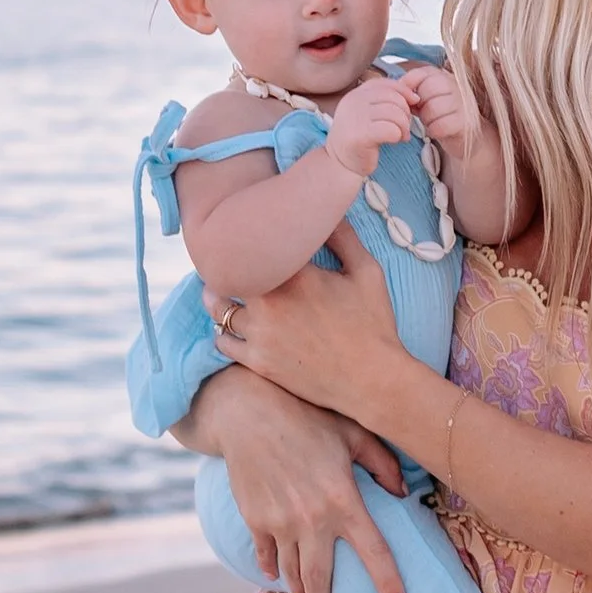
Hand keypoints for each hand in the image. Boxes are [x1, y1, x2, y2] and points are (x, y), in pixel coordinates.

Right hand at [196, 366, 408, 592]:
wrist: (247, 413)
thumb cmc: (305, 417)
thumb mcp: (353, 433)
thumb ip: (382, 464)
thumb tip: (402, 492)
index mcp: (343, 501)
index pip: (374, 553)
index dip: (388, 583)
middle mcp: (312, 520)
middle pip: (322, 580)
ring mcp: (280, 524)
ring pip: (292, 575)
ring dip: (301, 592)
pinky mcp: (255, 521)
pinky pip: (266, 558)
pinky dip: (273, 570)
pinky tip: (277, 574)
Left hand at [212, 227, 409, 424]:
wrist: (373, 381)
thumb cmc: (373, 325)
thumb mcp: (367, 272)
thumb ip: (344, 237)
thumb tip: (326, 212)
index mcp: (296, 274)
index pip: (256, 244)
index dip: (249, 237)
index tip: (248, 233)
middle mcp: (271, 301)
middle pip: (228, 272)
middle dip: (226, 264)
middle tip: (226, 258)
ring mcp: (260, 333)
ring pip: (218, 307)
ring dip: (218, 296)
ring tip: (219, 290)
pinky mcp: (257, 361)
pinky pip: (222, 340)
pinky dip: (223, 330)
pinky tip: (231, 324)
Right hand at [325, 73, 415, 179]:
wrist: (340, 162)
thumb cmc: (360, 138)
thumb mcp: (370, 114)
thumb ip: (386, 101)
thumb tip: (414, 96)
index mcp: (356, 94)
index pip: (386, 84)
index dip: (404, 92)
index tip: (412, 104)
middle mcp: (353, 102)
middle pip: (393, 98)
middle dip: (405, 113)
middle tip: (404, 127)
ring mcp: (355, 118)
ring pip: (395, 113)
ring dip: (403, 126)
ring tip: (401, 135)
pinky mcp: (361, 136)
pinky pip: (391, 130)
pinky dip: (397, 136)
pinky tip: (393, 141)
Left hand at [393, 60, 469, 145]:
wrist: (464, 135)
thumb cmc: (439, 115)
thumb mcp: (424, 98)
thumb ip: (412, 89)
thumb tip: (399, 86)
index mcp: (444, 75)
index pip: (421, 74)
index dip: (410, 87)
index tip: (410, 100)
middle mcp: (456, 84)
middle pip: (427, 90)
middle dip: (420, 106)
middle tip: (423, 113)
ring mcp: (463, 102)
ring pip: (432, 109)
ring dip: (427, 120)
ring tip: (432, 121)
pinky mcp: (466, 121)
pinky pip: (440, 126)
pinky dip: (434, 131)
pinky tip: (438, 130)